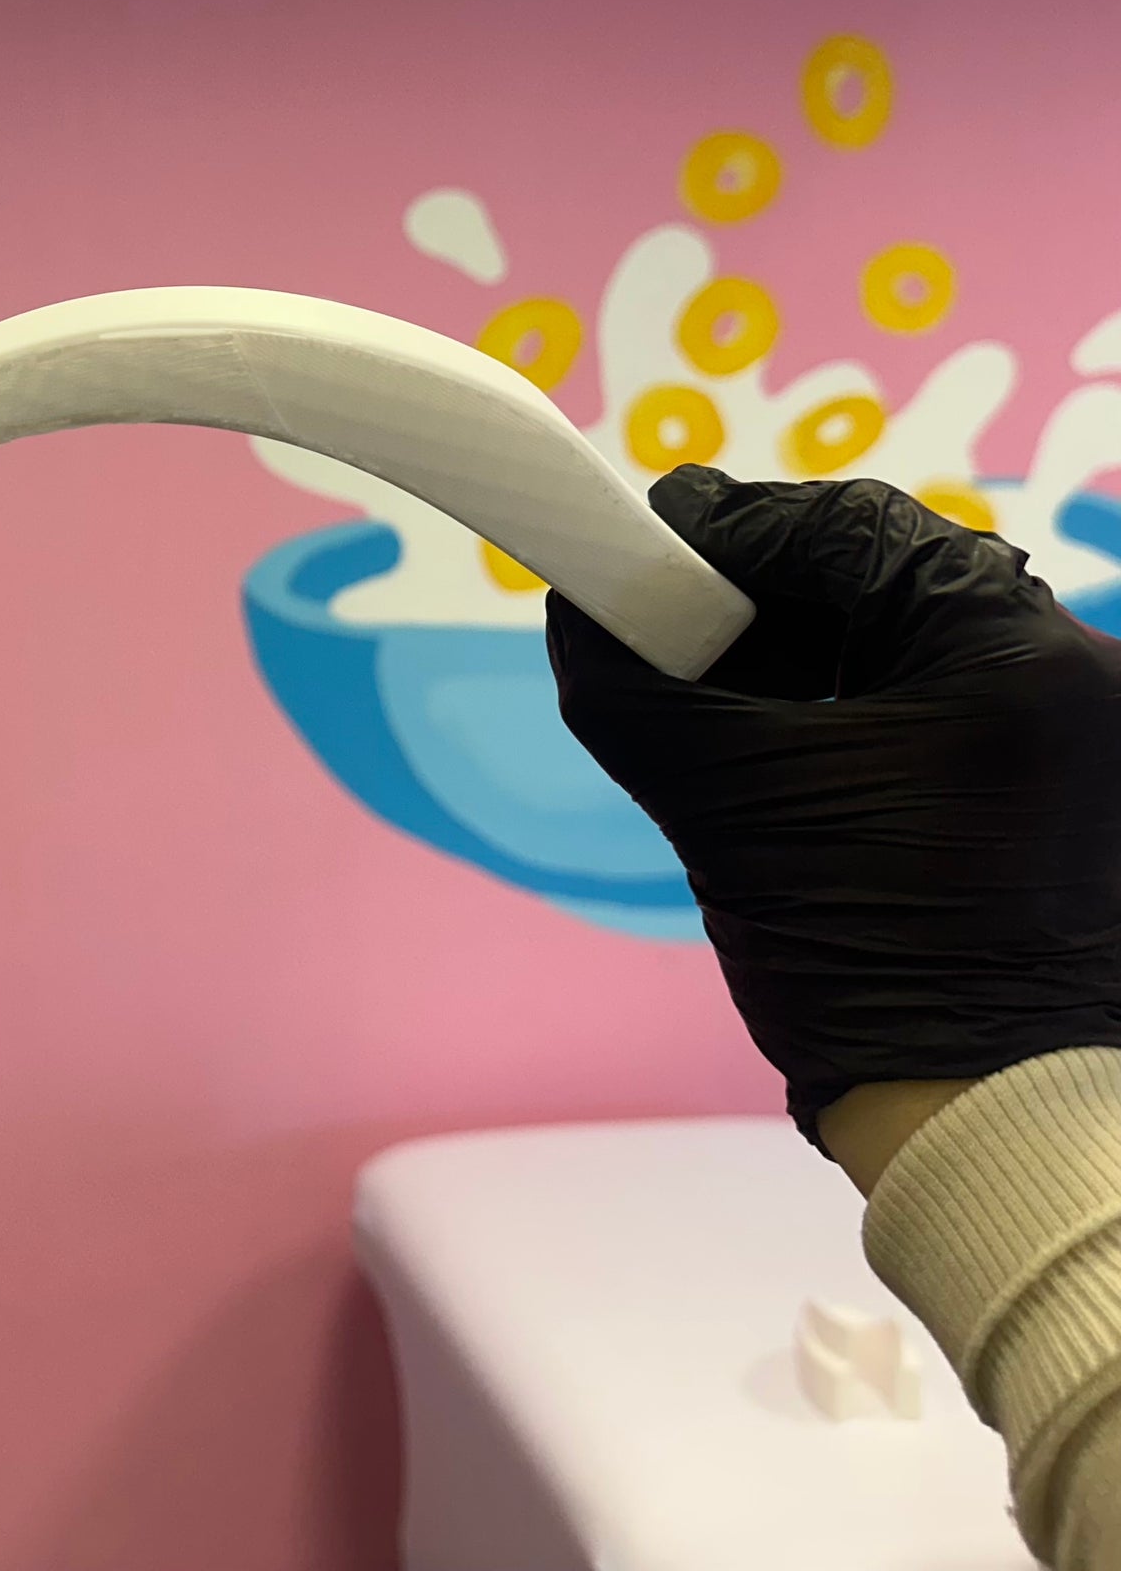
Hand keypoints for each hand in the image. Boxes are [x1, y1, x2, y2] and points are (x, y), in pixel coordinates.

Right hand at [545, 465, 1120, 1156]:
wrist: (977, 1120)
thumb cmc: (860, 959)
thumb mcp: (723, 805)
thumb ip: (634, 691)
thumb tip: (576, 608)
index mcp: (1019, 659)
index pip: (854, 528)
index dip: (734, 527)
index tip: (647, 553)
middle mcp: (1078, 677)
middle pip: (893, 574)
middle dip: (769, 588)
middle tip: (672, 619)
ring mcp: (1085, 737)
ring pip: (915, 635)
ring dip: (810, 642)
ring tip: (717, 684)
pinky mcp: (1064, 791)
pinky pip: (944, 699)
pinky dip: (856, 696)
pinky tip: (786, 737)